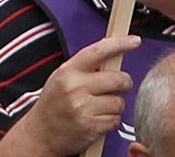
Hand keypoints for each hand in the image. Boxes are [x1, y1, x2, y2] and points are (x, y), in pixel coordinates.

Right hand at [15, 34, 137, 156]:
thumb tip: (109, 52)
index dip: (119, 44)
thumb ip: (84, 66)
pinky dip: (111, 120)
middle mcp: (75, 87)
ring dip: (115, 106)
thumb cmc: (53, 104)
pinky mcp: (90, 127)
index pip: (98, 51)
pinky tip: (98, 119)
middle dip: (124, 83)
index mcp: (68, 71)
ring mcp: (83, 108)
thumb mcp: (62, 77)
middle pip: (118, 79)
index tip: (134, 41)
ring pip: (119, 102)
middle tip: (120, 86)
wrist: (40, 133)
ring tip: (101, 107)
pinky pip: (115, 120)